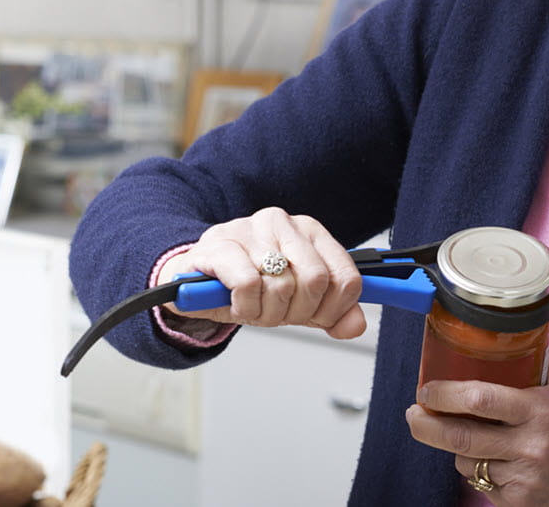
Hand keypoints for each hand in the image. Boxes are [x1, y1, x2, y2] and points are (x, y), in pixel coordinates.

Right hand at [156, 206, 365, 338]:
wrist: (193, 281)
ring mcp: (250, 229)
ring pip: (282, 285)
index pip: (346, 277)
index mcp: (310, 232)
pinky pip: (248, 284)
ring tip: (253, 306)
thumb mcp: (297, 302)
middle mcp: (283, 223)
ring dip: (267, 312)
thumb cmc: (249, 286)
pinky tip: (236, 303)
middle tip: (276, 313)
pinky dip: (244, 306)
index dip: (333, 309)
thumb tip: (355, 325)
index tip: (313, 316)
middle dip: (297, 312)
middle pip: (316, 281)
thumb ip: (333, 313)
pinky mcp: (220, 244)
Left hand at [405, 340, 548, 505]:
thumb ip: (541, 351)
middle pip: (461, 438)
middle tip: (414, 414)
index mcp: (540, 411)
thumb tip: (512, 320)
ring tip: (473, 436)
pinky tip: (496, 460)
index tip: (427, 390)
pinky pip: (481, 485)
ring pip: (467, 462)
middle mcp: (531, 446)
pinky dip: (479, 470)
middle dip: (426, 426)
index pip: (480, 401)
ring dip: (459, 448)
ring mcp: (524, 479)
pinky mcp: (519, 503)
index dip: (445, 395)